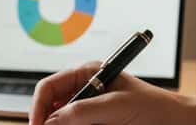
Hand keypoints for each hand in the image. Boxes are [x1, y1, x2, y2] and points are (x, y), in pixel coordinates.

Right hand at [30, 61, 188, 124]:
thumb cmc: (157, 108)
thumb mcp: (117, 106)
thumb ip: (83, 111)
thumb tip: (52, 121)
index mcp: (89, 75)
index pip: (49, 88)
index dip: (39, 107)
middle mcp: (86, 92)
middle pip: (52, 109)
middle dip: (50, 123)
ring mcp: (92, 112)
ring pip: (64, 124)